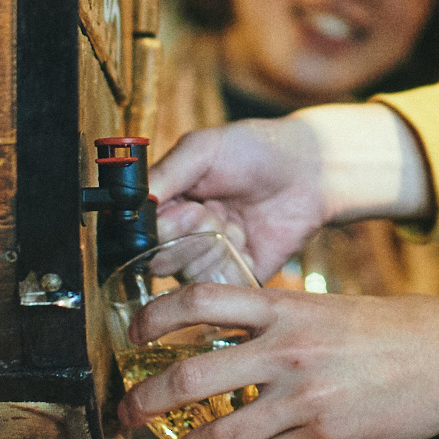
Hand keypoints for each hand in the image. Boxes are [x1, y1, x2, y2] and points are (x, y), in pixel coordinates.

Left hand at [122, 286, 438, 438]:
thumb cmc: (404, 329)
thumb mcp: (334, 309)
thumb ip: (287, 322)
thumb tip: (242, 337)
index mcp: (288, 306)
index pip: (201, 301)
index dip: (155, 317)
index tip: (132, 334)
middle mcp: (288, 348)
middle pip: (191, 374)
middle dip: (145, 401)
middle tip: (125, 414)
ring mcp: (305, 396)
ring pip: (219, 432)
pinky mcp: (327, 435)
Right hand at [151, 104, 431, 275]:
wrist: (309, 170)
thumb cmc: (255, 150)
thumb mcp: (203, 149)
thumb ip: (165, 174)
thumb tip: (129, 204)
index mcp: (166, 203)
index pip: (138, 229)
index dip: (154, 225)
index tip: (179, 209)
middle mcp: (180, 235)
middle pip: (158, 257)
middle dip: (182, 236)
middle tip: (208, 212)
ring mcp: (208, 257)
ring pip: (187, 275)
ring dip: (208, 249)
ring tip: (232, 223)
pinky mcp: (237, 277)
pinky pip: (220, 289)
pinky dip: (231, 268)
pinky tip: (247, 243)